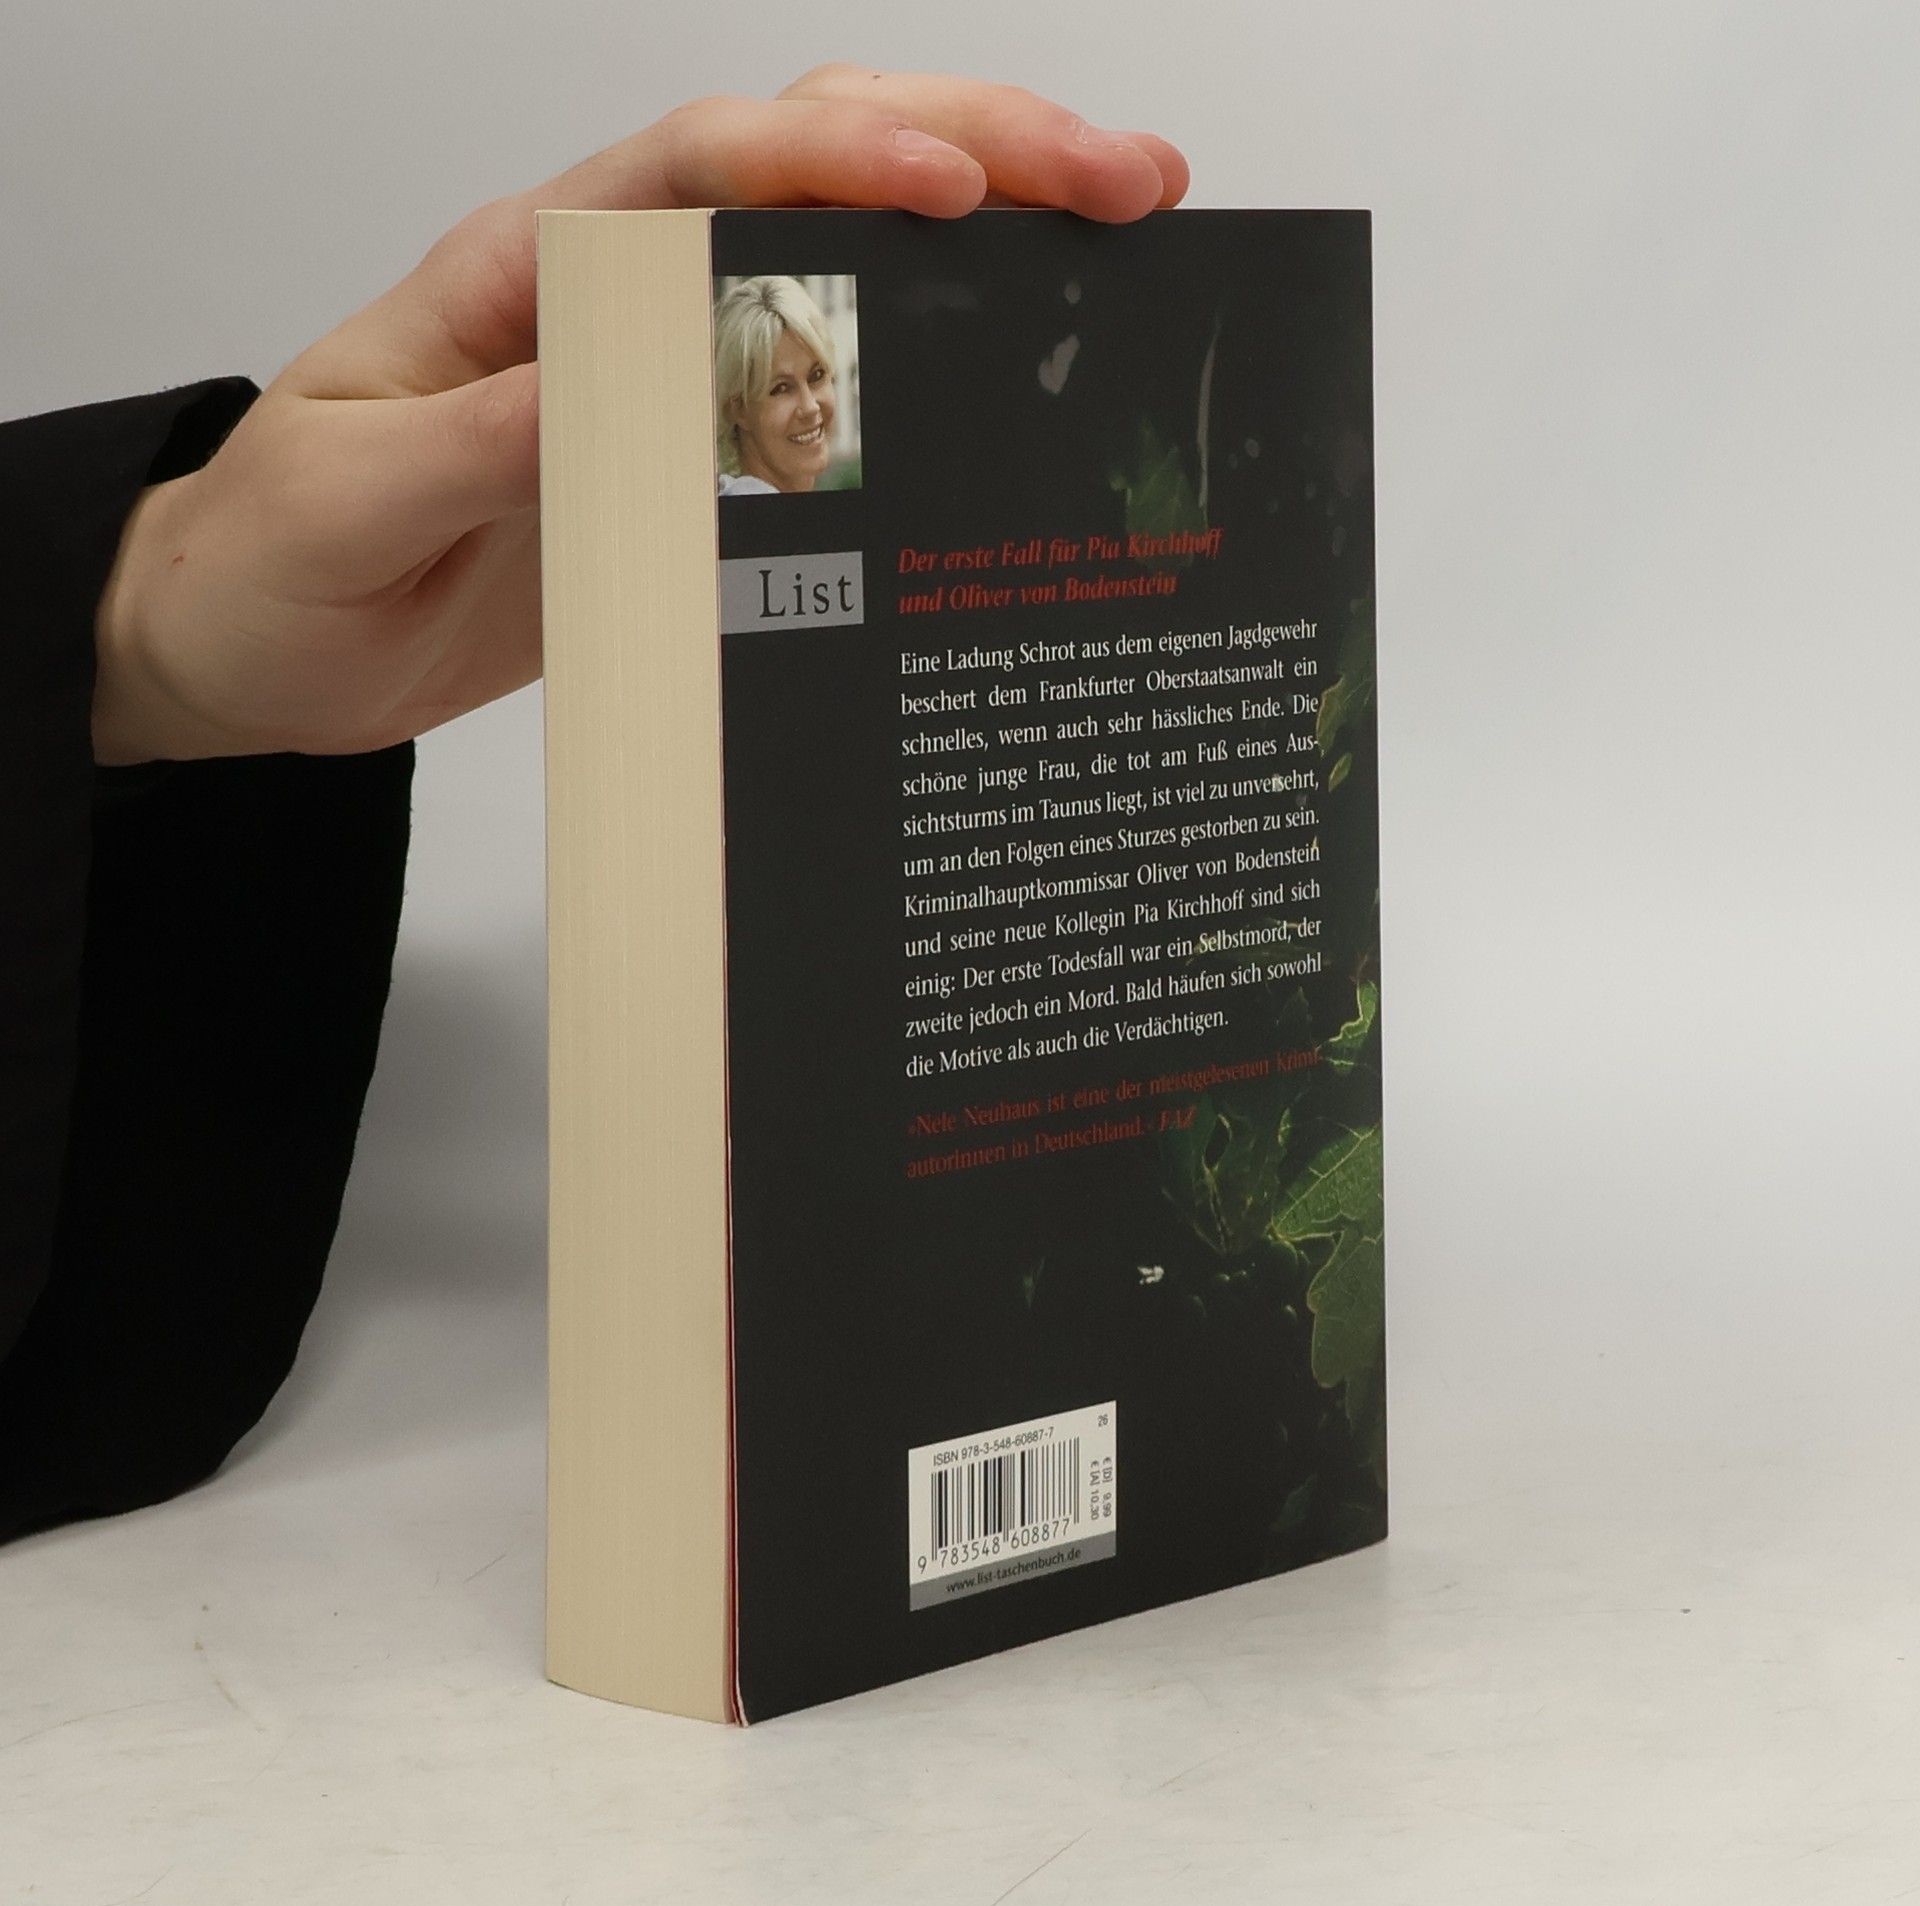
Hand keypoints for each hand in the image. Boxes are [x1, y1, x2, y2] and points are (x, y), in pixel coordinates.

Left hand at [92, 68, 1189, 763]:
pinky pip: (829, 399)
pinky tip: (1023, 370)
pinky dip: (932, 369)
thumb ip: (470, 442)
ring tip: (1120, 234)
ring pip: (841, 267)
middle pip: (808, 175)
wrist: (258, 642)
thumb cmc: (277, 559)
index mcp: (525, 276)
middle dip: (974, 150)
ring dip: (986, 238)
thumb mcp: (352, 497)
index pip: (697, 175)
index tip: (953, 192)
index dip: (832, 164)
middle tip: (1121, 177)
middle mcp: (614, 304)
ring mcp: (665, 383)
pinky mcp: (691, 469)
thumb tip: (600, 391)